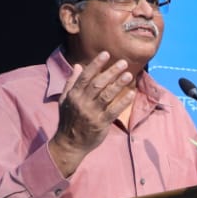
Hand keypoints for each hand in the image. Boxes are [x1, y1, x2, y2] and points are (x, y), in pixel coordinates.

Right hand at [48, 52, 135, 176]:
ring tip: (129, 75)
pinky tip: (131, 94)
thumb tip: (78, 66)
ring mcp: (91, 113)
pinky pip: (113, 111)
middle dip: (111, 72)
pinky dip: (123, 102)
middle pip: (98, 84)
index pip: (85, 76)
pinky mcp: (100, 124)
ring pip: (106, 95)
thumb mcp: (64, 100)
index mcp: (73, 95)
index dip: (96, 64)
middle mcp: (82, 102)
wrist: (69, 143)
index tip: (106, 54)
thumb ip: (71, 82)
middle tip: (123, 62)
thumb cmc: (68, 120)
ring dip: (118, 84)